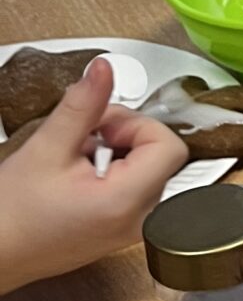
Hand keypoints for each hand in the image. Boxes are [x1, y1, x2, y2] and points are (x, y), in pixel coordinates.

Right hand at [0, 58, 186, 296]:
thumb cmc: (13, 216)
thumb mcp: (47, 148)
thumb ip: (82, 105)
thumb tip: (104, 70)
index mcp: (127, 202)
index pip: (169, 146)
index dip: (136, 125)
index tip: (102, 125)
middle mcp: (141, 220)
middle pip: (162, 155)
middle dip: (124, 136)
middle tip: (83, 138)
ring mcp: (135, 228)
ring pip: (150, 170)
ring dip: (117, 153)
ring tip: (75, 161)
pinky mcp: (125, 230)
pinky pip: (138, 189)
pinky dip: (114, 173)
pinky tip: (79, 178)